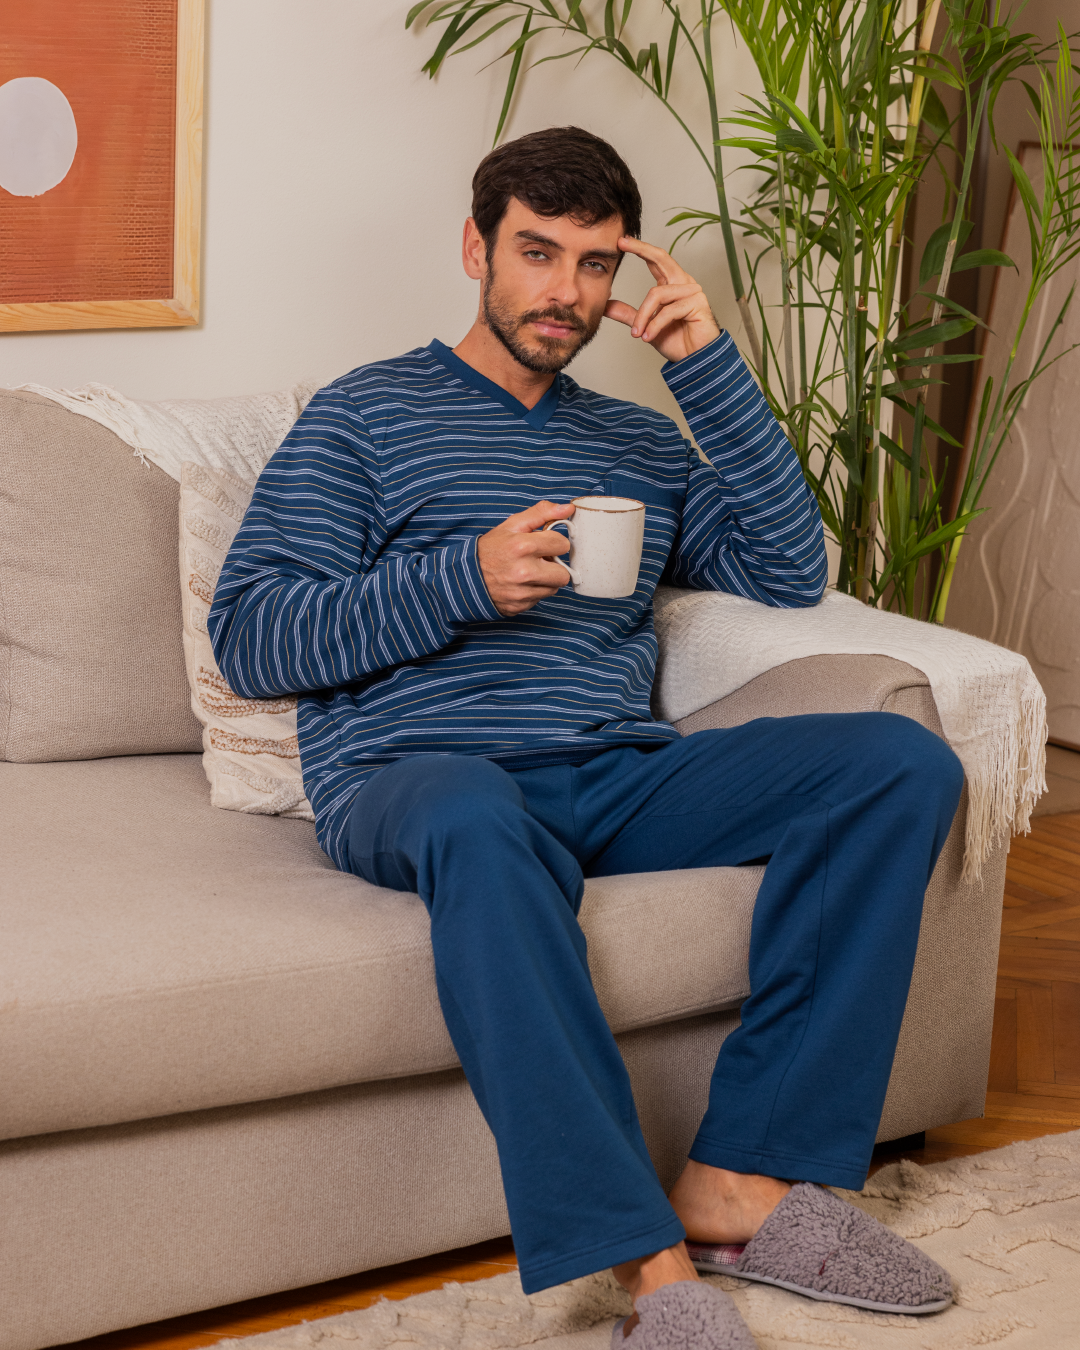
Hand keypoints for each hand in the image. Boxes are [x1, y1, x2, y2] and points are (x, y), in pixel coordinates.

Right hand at [477, 501, 574, 616]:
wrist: (465, 577)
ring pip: (553, 588)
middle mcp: (524, 572)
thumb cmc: (490, 549)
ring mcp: (522, 592)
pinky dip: (534, 591)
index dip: (554, 543)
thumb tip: (568, 508)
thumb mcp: (512, 525)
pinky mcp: (520, 606)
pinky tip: (521, 584)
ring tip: (530, 572)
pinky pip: (540, 599)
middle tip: (540, 561)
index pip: (562, 545)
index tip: (544, 544)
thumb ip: (541, 513)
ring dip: (546, 580)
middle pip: (563, 574)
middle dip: (554, 566)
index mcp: (523, 547)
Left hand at [604, 237, 720, 362]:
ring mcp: (692, 291)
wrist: (695, 360)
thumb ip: (628, 314)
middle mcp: (683, 283)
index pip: (655, 260)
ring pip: (657, 294)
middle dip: (641, 249)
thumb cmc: (676, 340)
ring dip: (643, 316)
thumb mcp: (645, 326)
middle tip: (621, 243)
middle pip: (662, 258)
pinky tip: (648, 337)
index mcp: (671, 284)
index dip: (639, 249)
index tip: (621, 241)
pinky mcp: (697, 304)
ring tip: (637, 334)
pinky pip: (668, 311)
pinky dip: (655, 325)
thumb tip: (606, 305)